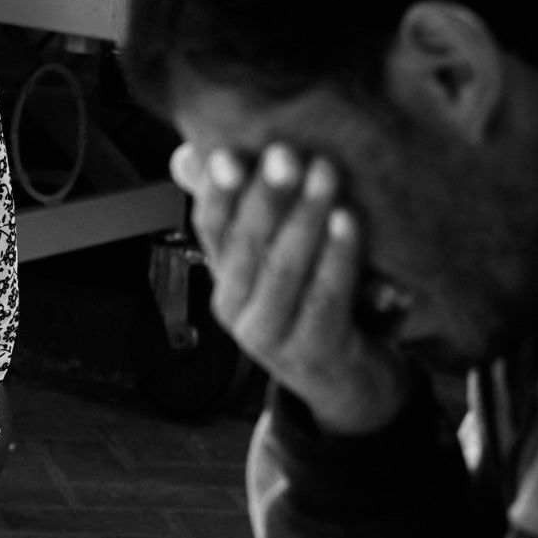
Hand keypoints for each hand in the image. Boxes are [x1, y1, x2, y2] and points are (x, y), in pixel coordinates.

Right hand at [173, 143, 406, 435]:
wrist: (347, 383)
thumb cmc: (310, 309)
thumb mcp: (272, 261)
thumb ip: (242, 210)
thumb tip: (190, 154)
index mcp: (222, 282)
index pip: (210, 229)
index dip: (217, 192)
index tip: (228, 154)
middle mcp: (236, 312)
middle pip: (245, 246)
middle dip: (266, 196)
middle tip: (286, 154)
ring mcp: (270, 338)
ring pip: (283, 269)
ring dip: (304, 216)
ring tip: (323, 173)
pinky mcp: (311, 353)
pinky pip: (324, 296)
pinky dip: (337, 255)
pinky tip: (347, 219)